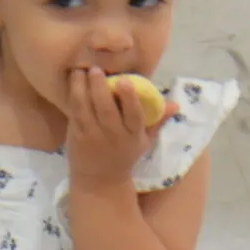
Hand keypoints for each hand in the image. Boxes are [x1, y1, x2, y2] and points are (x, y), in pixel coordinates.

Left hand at [62, 66, 179, 193]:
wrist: (100, 180)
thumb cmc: (125, 155)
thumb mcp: (145, 140)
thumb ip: (157, 120)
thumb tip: (176, 105)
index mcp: (133, 135)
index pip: (134, 116)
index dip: (130, 99)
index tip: (125, 81)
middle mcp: (113, 136)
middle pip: (106, 109)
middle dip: (100, 88)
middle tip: (96, 69)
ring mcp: (92, 136)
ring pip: (85, 109)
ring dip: (81, 88)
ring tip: (80, 71)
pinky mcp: (76, 136)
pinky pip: (74, 113)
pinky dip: (73, 97)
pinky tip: (73, 82)